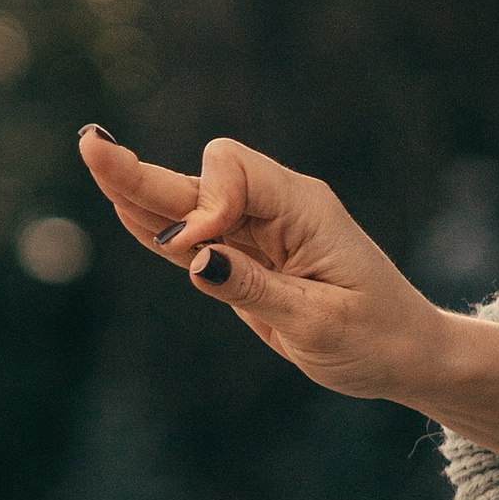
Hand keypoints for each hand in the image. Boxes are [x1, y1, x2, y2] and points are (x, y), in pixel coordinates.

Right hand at [76, 129, 450, 399]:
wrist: (407, 356)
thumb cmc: (376, 338)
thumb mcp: (320, 323)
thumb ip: (254, 288)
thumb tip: (195, 258)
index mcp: (304, 209)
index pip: (232, 172)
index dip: (203, 205)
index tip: (199, 256)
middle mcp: (277, 209)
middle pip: (197, 179)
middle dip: (144, 170)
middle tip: (91, 143)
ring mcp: (259, 232)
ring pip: (187, 205)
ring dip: (139, 190)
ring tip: (93, 156)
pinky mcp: (246, 258)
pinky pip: (193, 238)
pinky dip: (157, 227)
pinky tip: (121, 205)